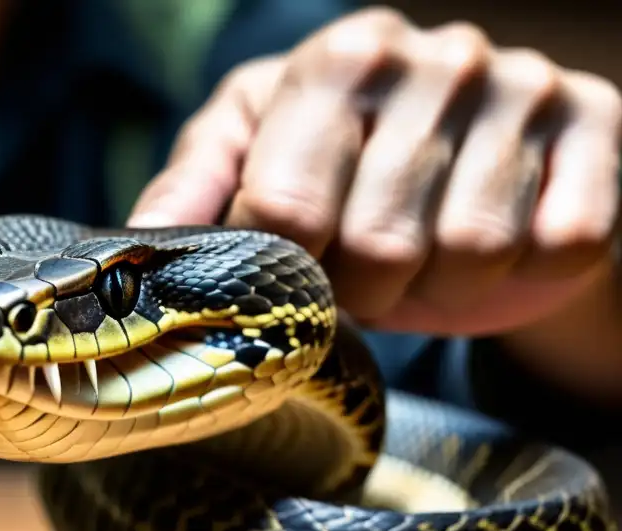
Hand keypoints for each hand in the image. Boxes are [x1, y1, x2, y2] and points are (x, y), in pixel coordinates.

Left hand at [129, 7, 620, 338]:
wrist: (468, 170)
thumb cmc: (343, 174)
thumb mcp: (254, 161)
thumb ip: (196, 193)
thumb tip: (134, 243)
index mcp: (337, 59)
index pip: (285, 206)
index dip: (283, 270)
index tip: (289, 275)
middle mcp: (435, 58)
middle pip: (376, 244)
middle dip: (361, 293)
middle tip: (363, 277)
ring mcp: (524, 89)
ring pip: (470, 253)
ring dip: (439, 287)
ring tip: (425, 262)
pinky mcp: (598, 135)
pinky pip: (559, 244)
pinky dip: (521, 274)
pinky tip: (498, 246)